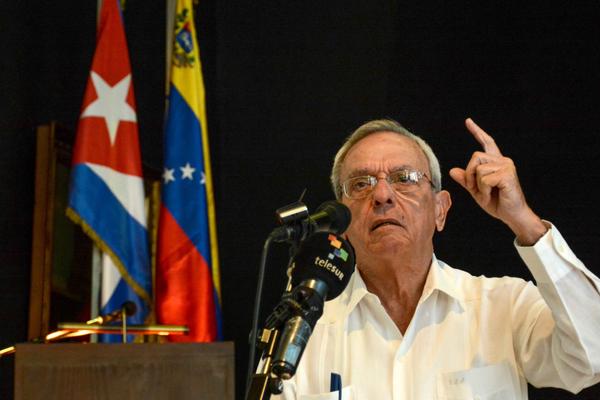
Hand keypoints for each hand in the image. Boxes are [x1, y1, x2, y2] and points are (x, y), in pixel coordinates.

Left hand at [449, 118, 546, 244]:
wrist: (512, 215)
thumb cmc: (497, 202)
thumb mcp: (477, 190)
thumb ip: (466, 180)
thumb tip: (452, 170)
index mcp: (496, 162)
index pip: (487, 142)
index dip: (477, 131)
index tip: (468, 121)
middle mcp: (502, 160)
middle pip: (475, 157)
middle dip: (470, 175)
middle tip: (477, 190)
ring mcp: (506, 166)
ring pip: (478, 169)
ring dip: (478, 186)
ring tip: (487, 194)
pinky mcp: (507, 174)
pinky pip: (484, 178)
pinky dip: (483, 190)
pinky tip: (492, 195)